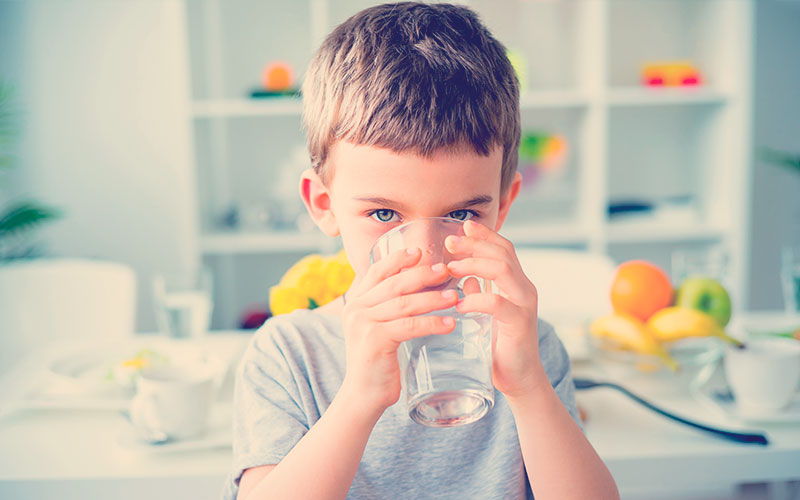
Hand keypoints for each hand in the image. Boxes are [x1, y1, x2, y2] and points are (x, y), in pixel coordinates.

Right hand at [339, 248, 458, 414]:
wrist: (363, 395)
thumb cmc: (379, 362)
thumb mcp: (380, 328)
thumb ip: (391, 308)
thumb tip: (423, 287)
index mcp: (357, 301)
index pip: (376, 271)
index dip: (398, 259)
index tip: (420, 251)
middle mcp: (356, 308)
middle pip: (393, 283)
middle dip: (422, 275)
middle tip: (446, 271)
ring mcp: (363, 324)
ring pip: (403, 303)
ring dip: (432, 298)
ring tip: (455, 297)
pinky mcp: (374, 341)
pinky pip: (409, 326)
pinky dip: (431, 323)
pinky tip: (450, 324)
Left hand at [445, 220, 548, 398]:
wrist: (519, 379)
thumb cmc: (500, 347)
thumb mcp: (487, 314)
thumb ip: (480, 293)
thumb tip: (465, 277)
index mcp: (517, 284)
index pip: (504, 249)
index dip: (485, 236)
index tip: (463, 226)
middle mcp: (525, 289)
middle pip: (503, 253)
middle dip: (475, 244)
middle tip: (450, 242)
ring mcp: (525, 305)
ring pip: (503, 270)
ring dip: (474, 264)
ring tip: (451, 268)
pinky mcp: (520, 324)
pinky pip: (498, 303)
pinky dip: (477, 299)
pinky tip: (459, 304)